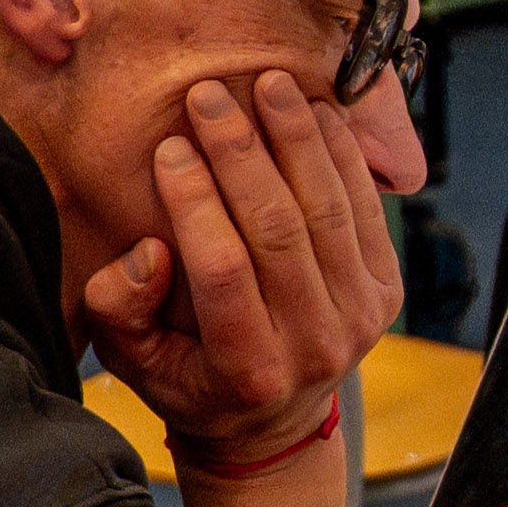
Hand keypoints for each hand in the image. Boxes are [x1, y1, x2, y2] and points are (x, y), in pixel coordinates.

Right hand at [79, 68, 397, 466]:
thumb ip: (122, 308)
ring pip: (326, 210)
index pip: (222, 270)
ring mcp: (359, 317)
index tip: (170, 149)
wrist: (271, 420)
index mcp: (248, 370)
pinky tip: (317, 111)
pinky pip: (364, 209)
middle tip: (210, 98)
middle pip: (278, 230)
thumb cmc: (189, 379)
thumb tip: (152, 249)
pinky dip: (341, 155)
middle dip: (241, 154)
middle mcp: (314, 346)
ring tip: (268, 85)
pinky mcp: (386, 290)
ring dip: (297, 139)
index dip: (196, 203)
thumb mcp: (133, 360)